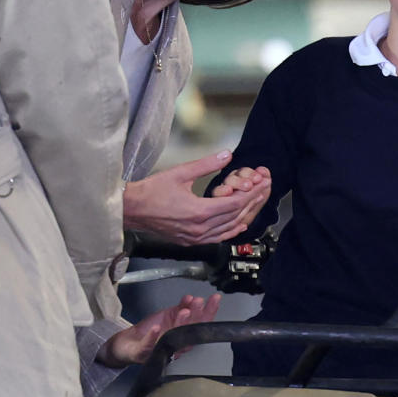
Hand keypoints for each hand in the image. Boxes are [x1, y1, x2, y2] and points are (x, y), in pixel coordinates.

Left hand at [98, 293, 221, 367]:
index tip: (215, 299)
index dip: (209, 311)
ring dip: (180, 324)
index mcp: (184, 335)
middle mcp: (176, 344)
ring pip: (173, 337)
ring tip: (183, 311)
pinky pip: (149, 345)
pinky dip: (153, 337)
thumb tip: (193, 298)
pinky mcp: (144, 353)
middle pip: (190, 330)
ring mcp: (161, 349)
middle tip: (199, 302)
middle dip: (196, 316)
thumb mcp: (168, 316)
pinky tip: (157, 328)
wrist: (127, 344)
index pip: (200, 323)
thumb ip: (181, 308)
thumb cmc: (150, 331)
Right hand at [123, 152, 269, 244]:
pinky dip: (231, 230)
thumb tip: (227, 155)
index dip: (251, 193)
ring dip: (244, 216)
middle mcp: (200, 228)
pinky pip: (218, 238)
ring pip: (228, 229)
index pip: (234, 203)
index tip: (262, 184)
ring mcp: (196, 237)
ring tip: (256, 203)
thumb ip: (206, 164)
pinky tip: (239, 225)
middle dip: (252, 202)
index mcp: (199, 211)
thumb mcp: (180, 173)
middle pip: (235, 216)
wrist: (132, 210)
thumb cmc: (152, 191)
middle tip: (265, 190)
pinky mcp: (191, 241)